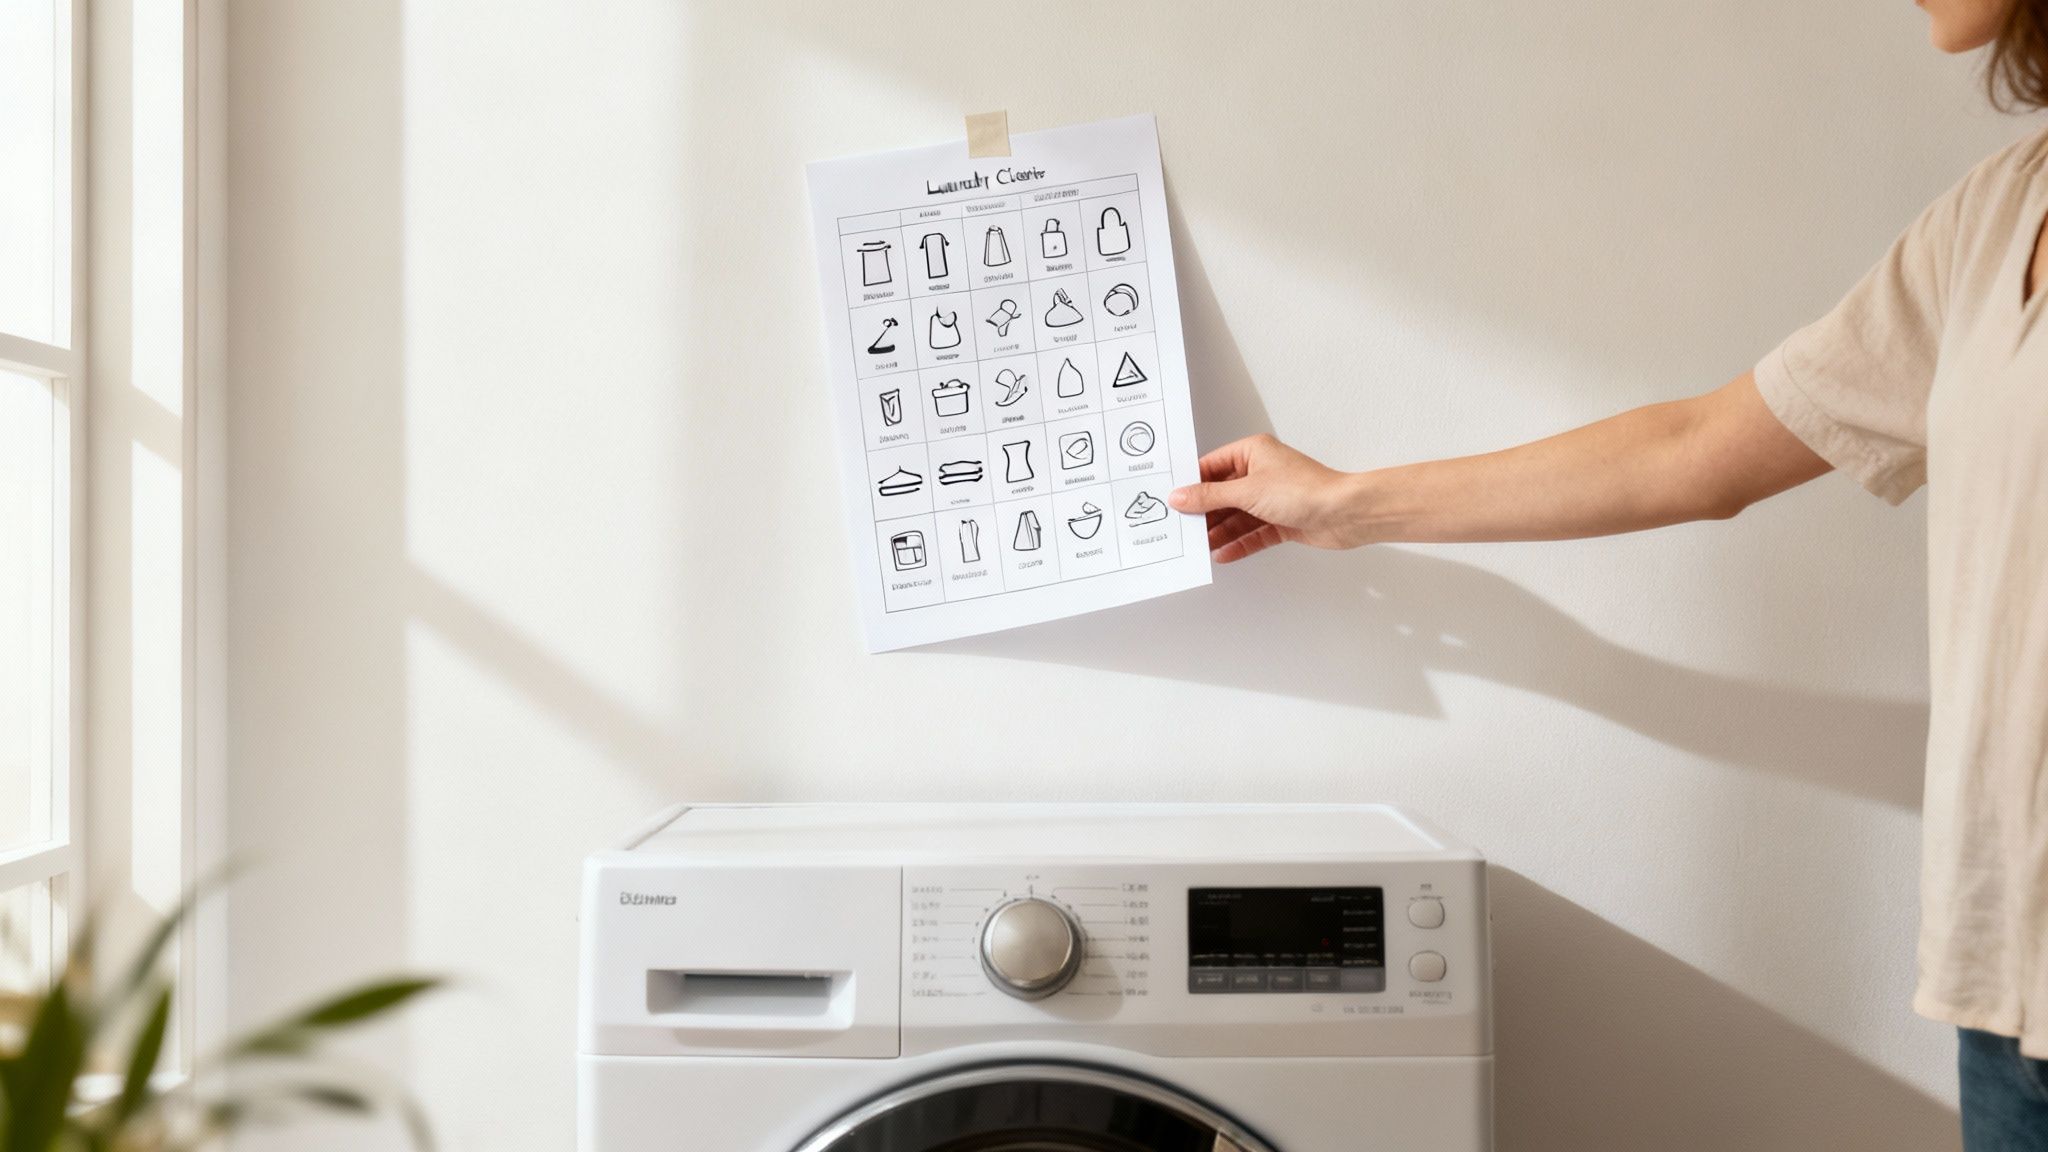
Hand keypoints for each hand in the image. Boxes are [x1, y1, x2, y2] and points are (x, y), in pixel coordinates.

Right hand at [1168, 434, 1368, 561]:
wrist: (1345, 513)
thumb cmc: (1305, 490)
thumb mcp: (1247, 491)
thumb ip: (1210, 497)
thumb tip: (1181, 496)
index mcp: (1253, 453)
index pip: (1212, 467)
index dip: (1192, 484)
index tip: (1172, 500)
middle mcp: (1262, 473)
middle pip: (1223, 495)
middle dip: (1204, 513)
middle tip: (1182, 529)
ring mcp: (1272, 498)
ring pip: (1237, 517)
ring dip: (1219, 532)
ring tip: (1199, 547)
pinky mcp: (1282, 521)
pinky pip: (1253, 533)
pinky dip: (1239, 543)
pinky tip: (1223, 554)